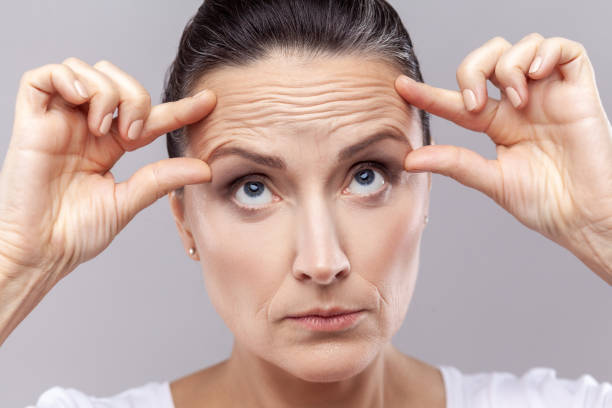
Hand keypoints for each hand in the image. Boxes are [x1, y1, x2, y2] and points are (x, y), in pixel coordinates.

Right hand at [0, 58, 215, 283]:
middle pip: (118, 82)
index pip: (150, 116)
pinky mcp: (30, 120)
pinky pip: (44, 76)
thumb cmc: (76, 233)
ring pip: (86, 71)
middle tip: (131, 133)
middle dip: (135, 97)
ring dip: (105, 91)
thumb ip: (162, 179)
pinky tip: (81, 101)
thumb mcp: (128, 201)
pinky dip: (68, 77)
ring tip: (101, 128)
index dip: (180, 107)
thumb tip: (205, 168)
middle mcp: (86, 129)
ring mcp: (59, 122)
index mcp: (110, 146)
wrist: (40, 251)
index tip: (209, 102)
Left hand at [395, 33, 611, 282]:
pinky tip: (535, 76)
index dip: (428, 92)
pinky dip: (544, 53)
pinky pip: (563, 49)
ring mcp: (548, 95)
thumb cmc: (545, 203)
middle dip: (472, 70)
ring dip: (508, 66)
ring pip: (521, 47)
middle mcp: (520, 104)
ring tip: (516, 100)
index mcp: (497, 124)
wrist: (583, 216)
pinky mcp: (578, 90)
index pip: (457, 100)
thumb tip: (410, 159)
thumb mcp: (491, 180)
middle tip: (475, 105)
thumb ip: (454, 164)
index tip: (401, 88)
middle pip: (487, 59)